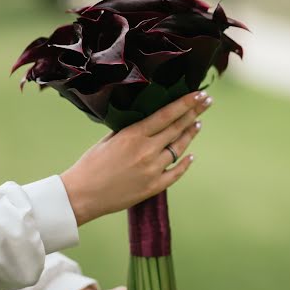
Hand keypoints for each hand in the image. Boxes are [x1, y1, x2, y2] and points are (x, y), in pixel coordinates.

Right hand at [61, 91, 212, 225]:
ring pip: (179, 149)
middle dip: (195, 113)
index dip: (186, 103)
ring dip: (190, 135)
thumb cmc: (91, 164)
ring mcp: (152, 170)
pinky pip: (176, 173)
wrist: (82, 195)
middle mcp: (147, 151)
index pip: (167, 115)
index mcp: (134, 135)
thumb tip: (149, 120)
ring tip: (198, 124)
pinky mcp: (153, 187)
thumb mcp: (109, 139)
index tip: (200, 94)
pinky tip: (191, 155)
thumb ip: (131, 129)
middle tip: (207, 102)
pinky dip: (185, 163)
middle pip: (177, 128)